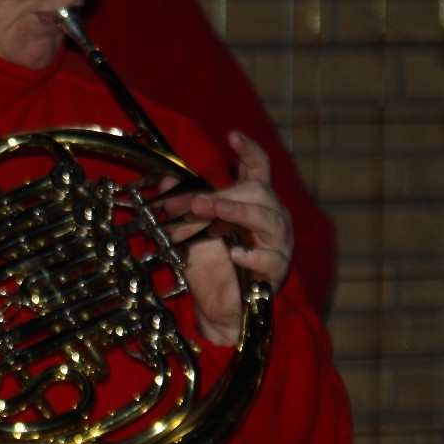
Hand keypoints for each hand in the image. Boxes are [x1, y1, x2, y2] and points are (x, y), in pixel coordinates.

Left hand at [159, 131, 292, 344]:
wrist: (217, 307)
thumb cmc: (210, 265)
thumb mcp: (188, 230)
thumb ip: (181, 204)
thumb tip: (166, 181)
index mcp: (252, 204)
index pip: (258, 170)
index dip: (249, 151)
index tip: (233, 136)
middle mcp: (270, 218)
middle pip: (260, 192)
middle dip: (226, 194)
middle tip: (197, 202)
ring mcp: (277, 244)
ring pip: (270, 219)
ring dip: (240, 213)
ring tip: (216, 212)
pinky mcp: (276, 271)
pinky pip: (271, 258)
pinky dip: (253, 255)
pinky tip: (236, 255)